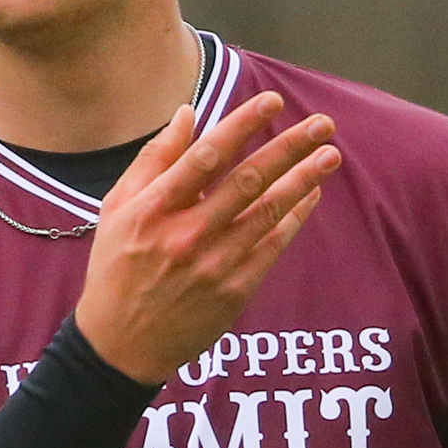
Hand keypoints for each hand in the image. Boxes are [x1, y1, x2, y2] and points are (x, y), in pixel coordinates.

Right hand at [73, 90, 338, 381]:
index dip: (243, 125)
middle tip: (322, 125)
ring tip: (330, 155)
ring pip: (269, 212)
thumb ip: (154, 159)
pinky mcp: (235, 290)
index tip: (272, 101)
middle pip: (248, 181)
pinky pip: (274, 245)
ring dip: (304, 180)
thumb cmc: (116, 268)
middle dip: (290, 148)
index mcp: (154, 209)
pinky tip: (312, 194)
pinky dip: (295, 217)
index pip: (206, 156)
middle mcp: (187, 235)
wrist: (122, 345)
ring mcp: (215, 264)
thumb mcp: (118, 209)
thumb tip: (187, 113)